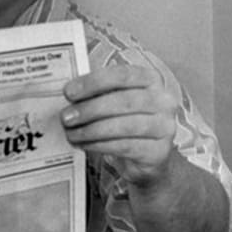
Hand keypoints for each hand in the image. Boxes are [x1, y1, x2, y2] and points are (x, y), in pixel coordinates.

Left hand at [60, 64, 176, 185]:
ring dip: (91, 130)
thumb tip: (68, 92)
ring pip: (124, 126)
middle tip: (66, 117)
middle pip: (123, 101)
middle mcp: (163, 101)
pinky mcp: (159, 151)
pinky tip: (84, 144)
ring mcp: (165, 126)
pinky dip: (99, 145)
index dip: (93, 82)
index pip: (122, 75)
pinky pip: (125, 146)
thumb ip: (95, 93)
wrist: (145, 156)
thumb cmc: (124, 120)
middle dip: (89, 109)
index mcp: (150, 79)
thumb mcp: (112, 101)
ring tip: (71, 133)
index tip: (69, 92)